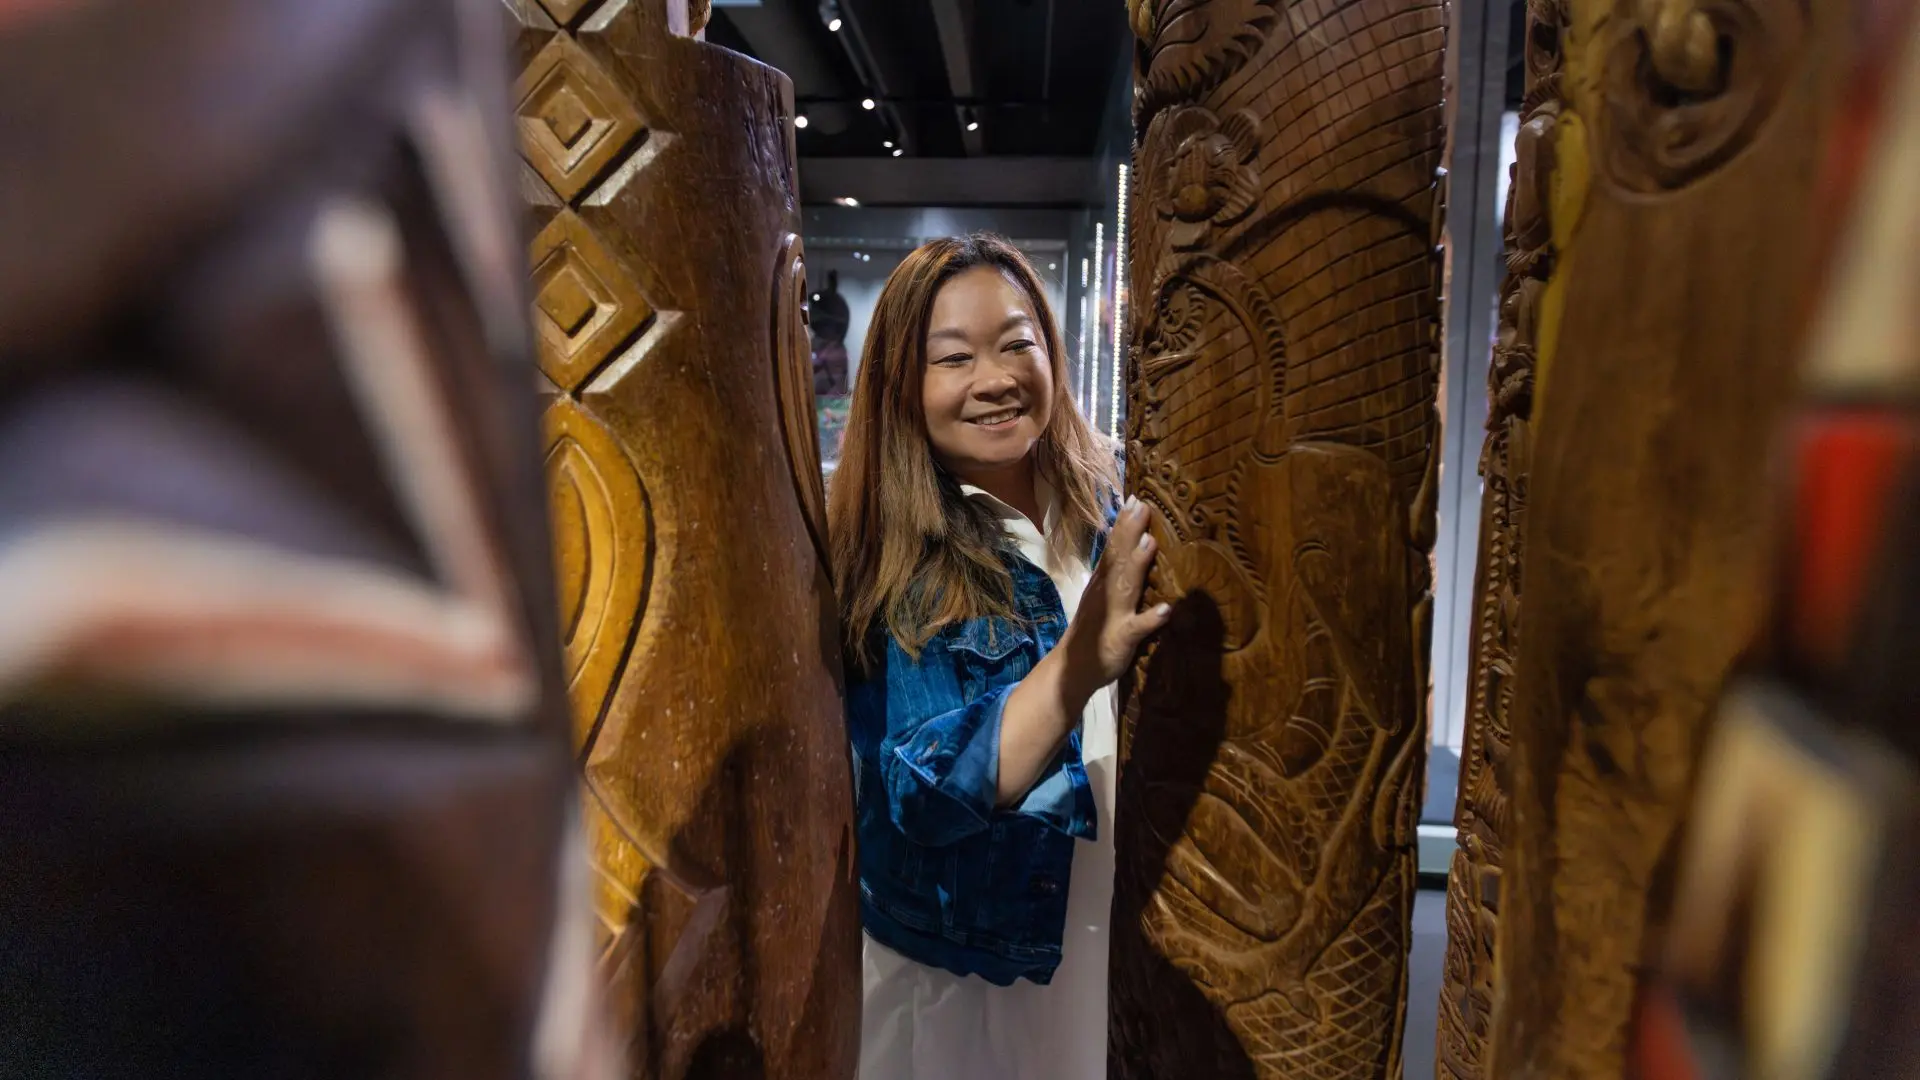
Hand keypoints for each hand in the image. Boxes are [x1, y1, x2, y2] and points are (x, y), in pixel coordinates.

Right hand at [1057, 495, 1171, 703]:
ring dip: (1137, 565)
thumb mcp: (1103, 598)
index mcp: (1102, 584)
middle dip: (1129, 532)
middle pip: (1117, 559)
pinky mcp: (1119, 639)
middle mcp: (1105, 594)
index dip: (1123, 525)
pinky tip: (1165, 610)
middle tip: (1142, 506)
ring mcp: (1111, 616)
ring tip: (1150, 543)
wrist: (1071, 670)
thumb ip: (1118, 574)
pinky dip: (1150, 619)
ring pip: (1125, 586)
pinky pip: (1135, 629)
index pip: (1112, 549)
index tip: (1135, 499)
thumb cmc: (1093, 632)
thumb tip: (1137, 544)